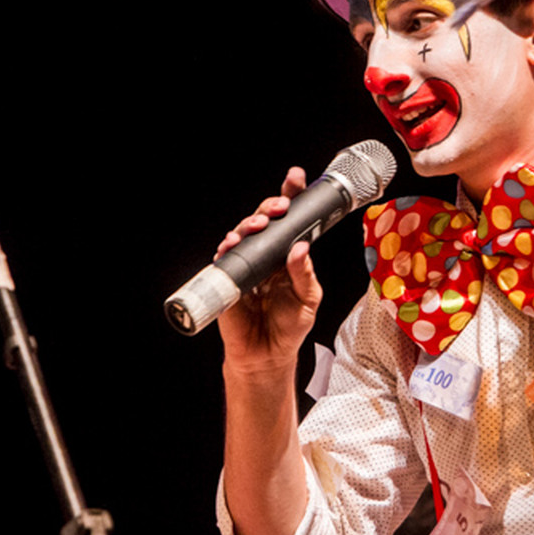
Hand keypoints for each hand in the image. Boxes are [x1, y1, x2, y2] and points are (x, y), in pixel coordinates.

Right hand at [215, 166, 322, 377]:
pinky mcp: (229, 278)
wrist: (266, 355)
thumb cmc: (289, 326)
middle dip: (269, 207)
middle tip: (278, 207)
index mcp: (288, 255)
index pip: (289, 221)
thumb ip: (304, 274)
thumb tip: (300, 247)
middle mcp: (266, 255)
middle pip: (264, 221)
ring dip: (249, 224)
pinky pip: (225, 258)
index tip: (295, 179)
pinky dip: (228, 248)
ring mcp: (246, 265)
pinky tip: (233, 244)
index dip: (290, 197)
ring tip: (259, 226)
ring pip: (243, 234)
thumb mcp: (308, 299)